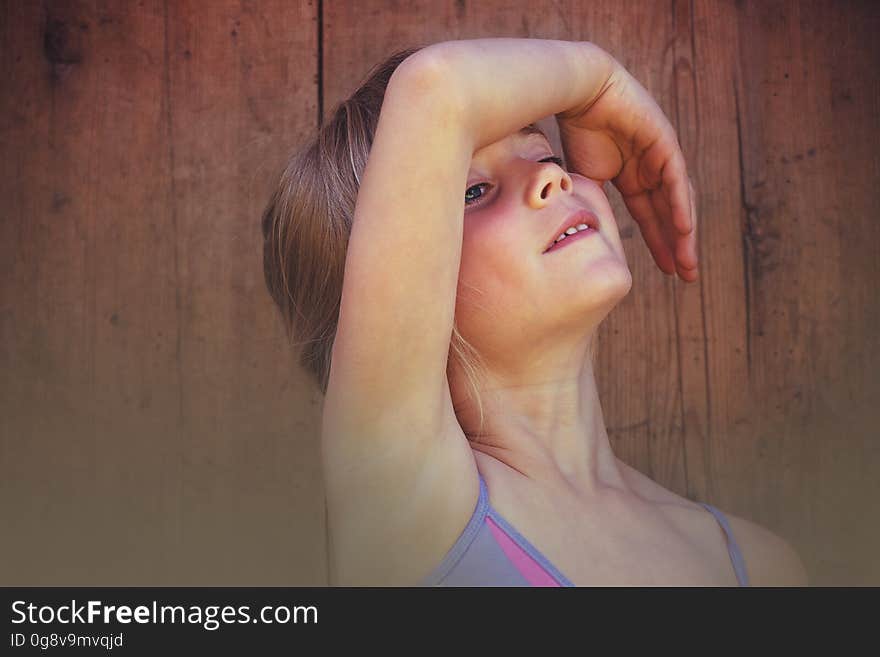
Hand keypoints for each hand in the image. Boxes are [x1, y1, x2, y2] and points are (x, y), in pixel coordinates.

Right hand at [555, 60, 697, 281]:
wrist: (580, 94)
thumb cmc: (578, 130)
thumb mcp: (583, 180)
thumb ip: (591, 204)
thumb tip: (585, 234)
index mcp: (633, 177)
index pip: (650, 217)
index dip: (658, 243)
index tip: (666, 271)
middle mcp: (652, 169)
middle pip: (669, 214)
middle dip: (677, 246)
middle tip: (687, 276)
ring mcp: (661, 156)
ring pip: (678, 202)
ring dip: (684, 234)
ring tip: (687, 262)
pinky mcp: (665, 144)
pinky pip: (676, 181)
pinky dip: (680, 206)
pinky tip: (684, 230)